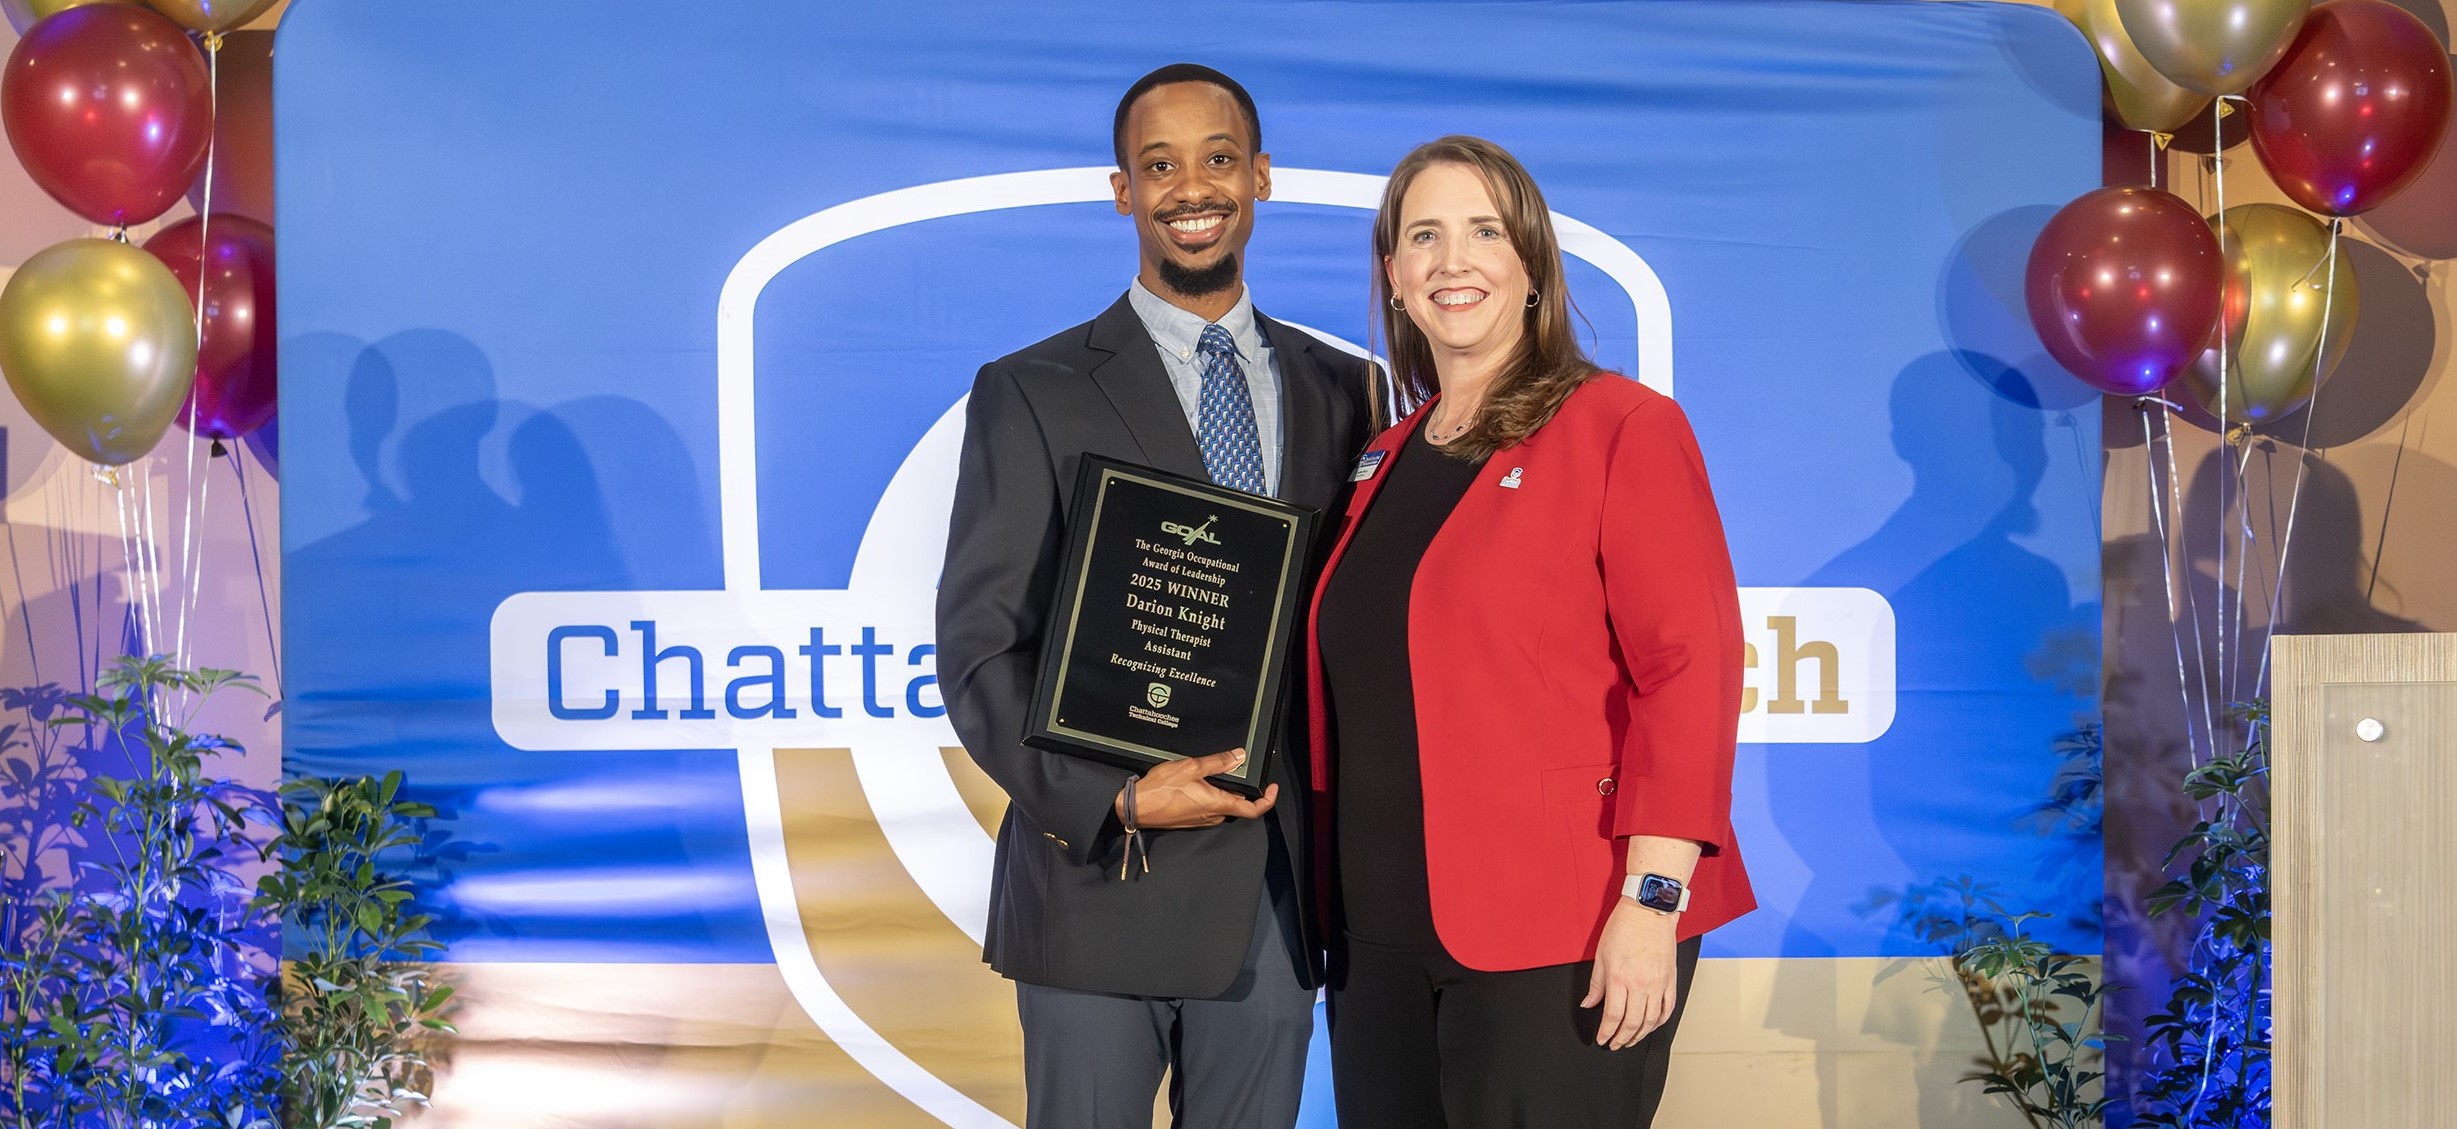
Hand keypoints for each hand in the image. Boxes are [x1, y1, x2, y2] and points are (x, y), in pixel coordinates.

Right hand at [1117, 748, 1277, 829]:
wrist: (1135, 808)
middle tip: (1234, 767)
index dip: (1268, 799)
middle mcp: (1213, 815)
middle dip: (1239, 786)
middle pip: (1237, 803)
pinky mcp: (1191, 819)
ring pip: (1222, 804)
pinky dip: (1210, 793)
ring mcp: (1201, 819)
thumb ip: (1218, 762)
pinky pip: (1209, 806)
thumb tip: (1240, 756)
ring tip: (1210, 771)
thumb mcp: (1191, 767)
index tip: (1272, 787)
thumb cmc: (1160, 790)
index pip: (1254, 809)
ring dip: (1222, 789)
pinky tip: (1196, 781)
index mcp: (1218, 804)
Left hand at [1581, 898, 1679, 1049]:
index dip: (1606, 1033)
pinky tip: (1652, 1026)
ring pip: (1651, 1020)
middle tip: (1615, 1044)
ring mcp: (1658, 984)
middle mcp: (1641, 985)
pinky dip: (1659, 1022)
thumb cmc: (1624, 927)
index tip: (1602, 1039)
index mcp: (1620, 979)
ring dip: (1640, 1035)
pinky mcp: (1670, 980)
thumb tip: (1588, 1003)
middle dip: (1621, 1039)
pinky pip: (1667, 1008)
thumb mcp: (1601, 955)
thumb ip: (1596, 984)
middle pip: (1632, 1023)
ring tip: (1631, 1040)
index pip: (1612, 1016)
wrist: (1649, 911)